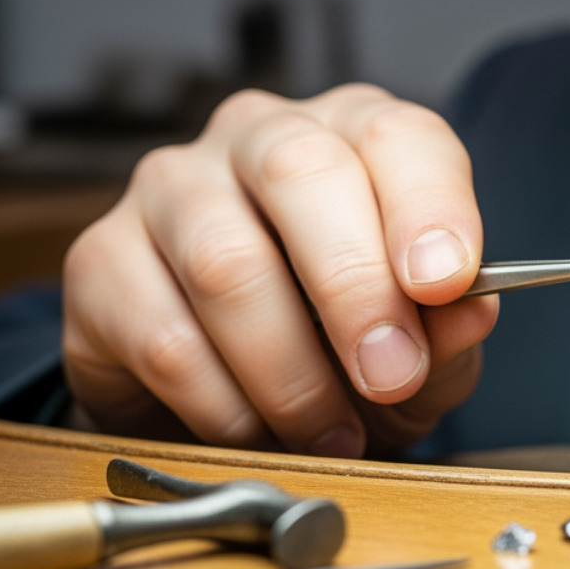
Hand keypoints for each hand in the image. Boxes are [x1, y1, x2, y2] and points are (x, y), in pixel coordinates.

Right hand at [62, 85, 498, 457]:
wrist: (231, 393)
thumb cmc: (341, 342)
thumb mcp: (422, 346)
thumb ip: (448, 331)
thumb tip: (469, 312)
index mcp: (354, 135)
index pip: (398, 137)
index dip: (427, 207)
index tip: (446, 284)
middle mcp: (259, 138)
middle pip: (300, 175)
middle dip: (354, 289)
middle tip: (388, 376)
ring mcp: (170, 189)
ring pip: (226, 263)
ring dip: (290, 371)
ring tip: (331, 432)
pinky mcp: (100, 260)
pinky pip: (165, 338)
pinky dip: (225, 407)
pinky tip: (258, 433)